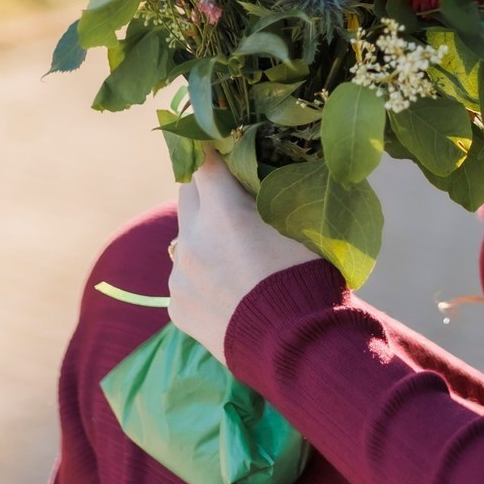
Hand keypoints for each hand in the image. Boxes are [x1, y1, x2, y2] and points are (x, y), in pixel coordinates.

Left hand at [169, 149, 317, 365]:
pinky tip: (228, 287)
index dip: (210, 147)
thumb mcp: (297, 224)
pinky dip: (201, 274)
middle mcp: (192, 239)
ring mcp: (179, 276)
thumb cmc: (307, 275)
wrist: (294, 343)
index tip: (217, 140)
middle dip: (205, 186)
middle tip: (227, 189)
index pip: (203, 161)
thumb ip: (270, 197)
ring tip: (234, 250)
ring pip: (184, 238)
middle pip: (186, 193)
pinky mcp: (176, 307)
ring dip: (203, 234)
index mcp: (223, 212)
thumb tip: (267, 173)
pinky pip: (184, 278)